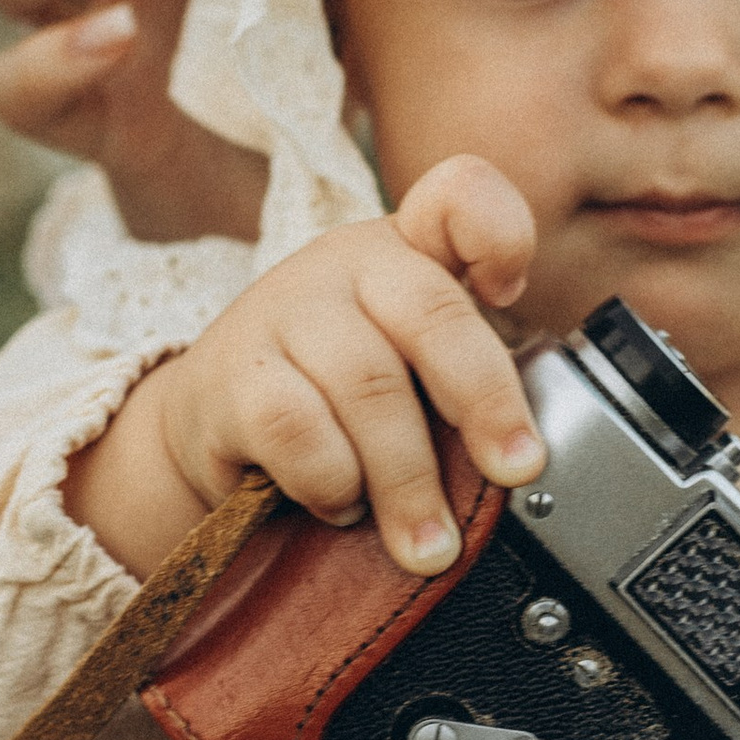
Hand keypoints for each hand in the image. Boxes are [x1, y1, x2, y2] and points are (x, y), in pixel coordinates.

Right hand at [71, 158, 548, 578]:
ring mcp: (282, 311)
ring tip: (426, 541)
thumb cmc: (334, 394)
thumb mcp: (408, 367)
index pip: (458, 197)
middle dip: (485, 403)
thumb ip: (467, 381)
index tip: (511, 295)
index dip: (500, 234)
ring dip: (409, 477)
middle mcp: (345, 264)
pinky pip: (298, 431)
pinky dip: (332, 480)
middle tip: (516, 470)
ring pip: (369, 386)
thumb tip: (527, 457)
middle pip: (433, 314)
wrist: (212, 422)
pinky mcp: (230, 374)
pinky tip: (339, 503)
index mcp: (406, 251)